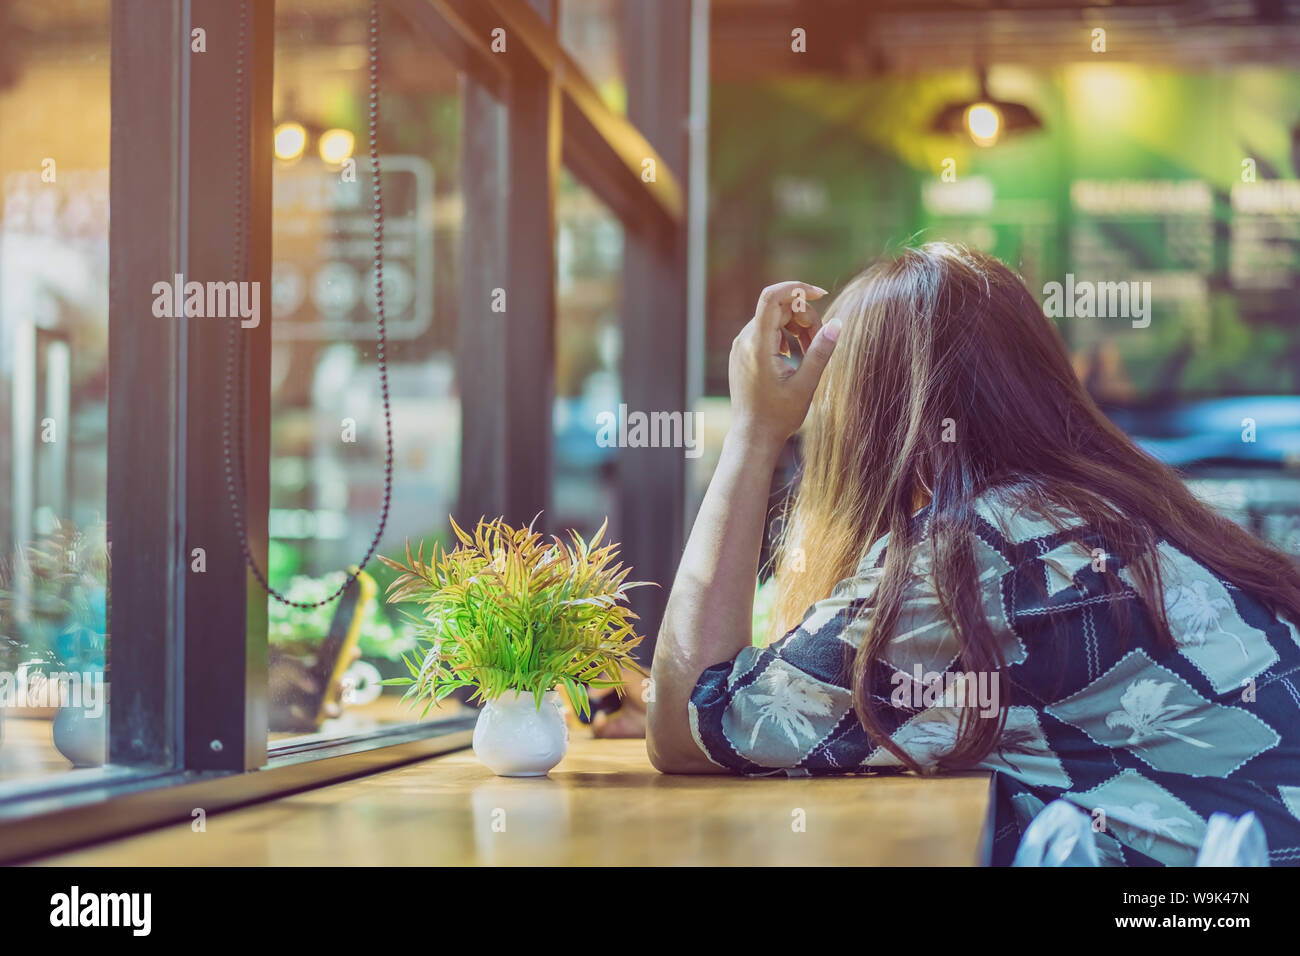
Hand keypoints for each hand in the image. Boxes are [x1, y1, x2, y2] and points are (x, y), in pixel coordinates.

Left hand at [727, 280, 839, 452]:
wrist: (753, 436)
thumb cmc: (779, 415)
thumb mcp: (806, 385)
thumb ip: (821, 352)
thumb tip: (837, 323)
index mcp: (757, 346)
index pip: (772, 297)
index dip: (797, 288)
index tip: (820, 294)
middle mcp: (744, 341)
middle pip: (779, 309)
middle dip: (805, 318)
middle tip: (821, 342)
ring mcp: (740, 346)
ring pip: (773, 320)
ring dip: (797, 328)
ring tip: (810, 352)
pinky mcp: (742, 353)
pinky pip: (765, 332)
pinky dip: (784, 336)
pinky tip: (794, 355)